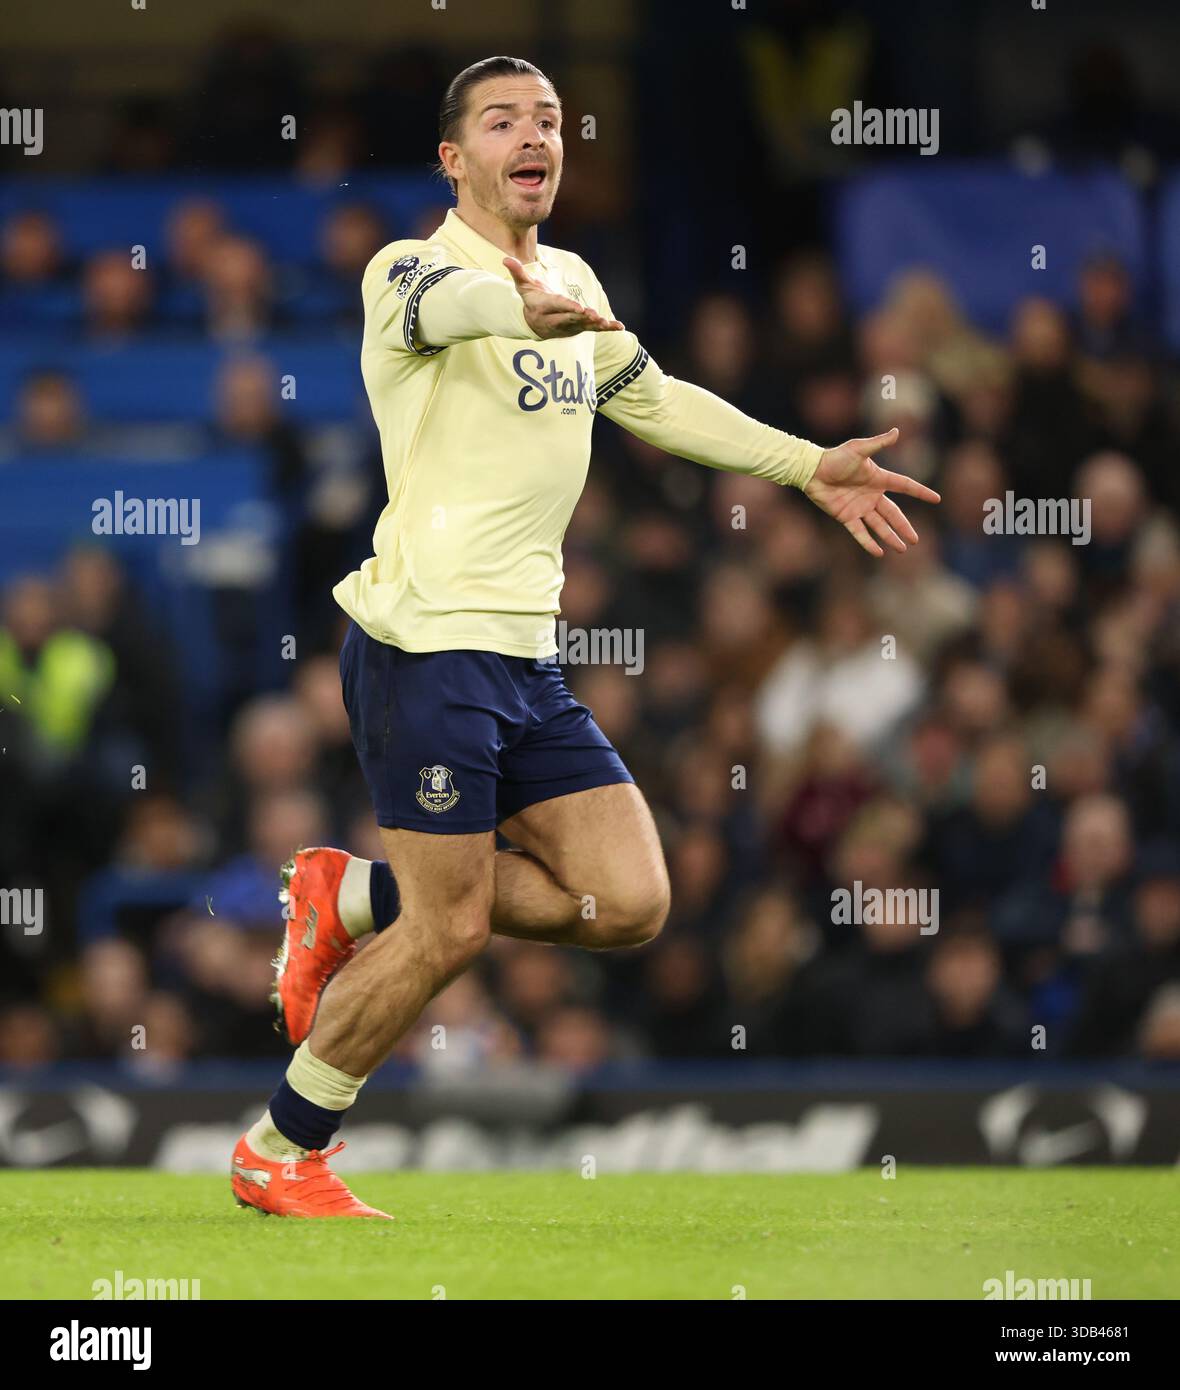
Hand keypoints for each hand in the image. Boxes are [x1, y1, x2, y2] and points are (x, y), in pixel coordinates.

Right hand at [504, 256, 623, 338]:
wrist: (531, 322)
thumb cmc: (530, 299)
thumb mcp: (523, 286)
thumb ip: (517, 272)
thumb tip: (506, 259)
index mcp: (543, 308)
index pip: (557, 307)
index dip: (568, 308)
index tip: (579, 309)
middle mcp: (555, 320)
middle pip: (570, 319)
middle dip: (582, 319)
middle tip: (594, 316)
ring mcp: (567, 327)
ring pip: (582, 327)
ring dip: (595, 325)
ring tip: (607, 323)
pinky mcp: (576, 329)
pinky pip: (592, 329)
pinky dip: (606, 328)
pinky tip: (619, 327)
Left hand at [803, 428, 940, 556]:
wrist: (812, 470)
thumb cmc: (835, 458)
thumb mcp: (859, 449)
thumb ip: (879, 443)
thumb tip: (897, 431)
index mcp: (879, 479)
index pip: (905, 486)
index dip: (921, 492)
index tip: (937, 499)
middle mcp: (872, 495)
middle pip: (893, 514)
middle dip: (904, 527)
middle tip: (916, 540)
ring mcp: (859, 507)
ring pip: (879, 526)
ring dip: (890, 538)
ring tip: (902, 549)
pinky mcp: (846, 517)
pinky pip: (859, 532)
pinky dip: (868, 542)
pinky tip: (879, 553)